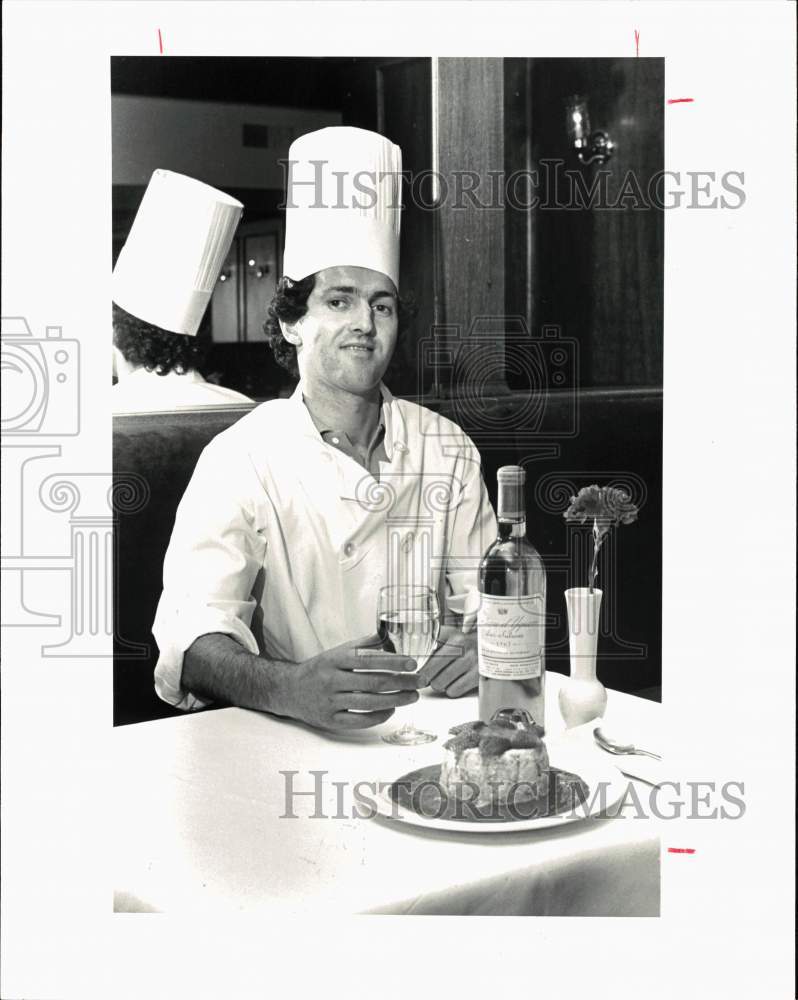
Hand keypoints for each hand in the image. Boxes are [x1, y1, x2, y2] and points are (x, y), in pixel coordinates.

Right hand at [282, 633, 420, 730]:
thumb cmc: (320, 669)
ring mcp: (331, 702)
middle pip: (373, 683)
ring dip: (395, 700)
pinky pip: (359, 721)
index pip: (368, 660)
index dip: (393, 662)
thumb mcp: (338, 651)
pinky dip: (379, 716)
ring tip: (413, 696)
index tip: (413, 663)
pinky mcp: (330, 720)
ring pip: (369, 703)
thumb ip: (363, 645)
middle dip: (401, 682)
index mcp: (335, 660)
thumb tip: (389, 634)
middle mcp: (332, 680)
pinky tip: (392, 709)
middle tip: (421, 681)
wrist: (289, 690)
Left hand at [418, 624, 477, 697]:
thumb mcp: (454, 635)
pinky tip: (456, 682)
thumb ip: (436, 641)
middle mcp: (466, 651)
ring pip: (442, 684)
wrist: (496, 647)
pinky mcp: (479, 678)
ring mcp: (474, 665)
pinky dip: (452, 690)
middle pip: (433, 675)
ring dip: (441, 684)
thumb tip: (416, 653)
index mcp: (456, 640)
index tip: (419, 674)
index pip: (430, 660)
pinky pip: (455, 691)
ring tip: (445, 678)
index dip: (422, 670)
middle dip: (430, 678)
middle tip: (432, 677)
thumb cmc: (469, 643)